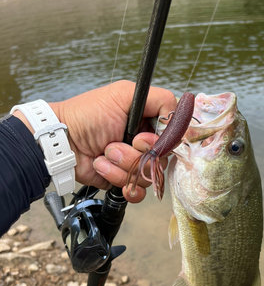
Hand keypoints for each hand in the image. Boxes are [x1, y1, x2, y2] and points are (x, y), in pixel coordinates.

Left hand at [51, 80, 176, 201]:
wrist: (62, 142)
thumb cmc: (87, 115)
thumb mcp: (124, 94)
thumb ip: (160, 99)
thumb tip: (179, 117)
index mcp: (148, 122)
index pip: (173, 137)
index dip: (161, 141)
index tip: (141, 138)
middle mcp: (145, 144)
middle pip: (162, 159)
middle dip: (136, 154)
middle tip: (115, 143)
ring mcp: (135, 164)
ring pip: (149, 176)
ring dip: (123, 165)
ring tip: (104, 153)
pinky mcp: (124, 181)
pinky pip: (137, 191)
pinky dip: (119, 181)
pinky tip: (104, 168)